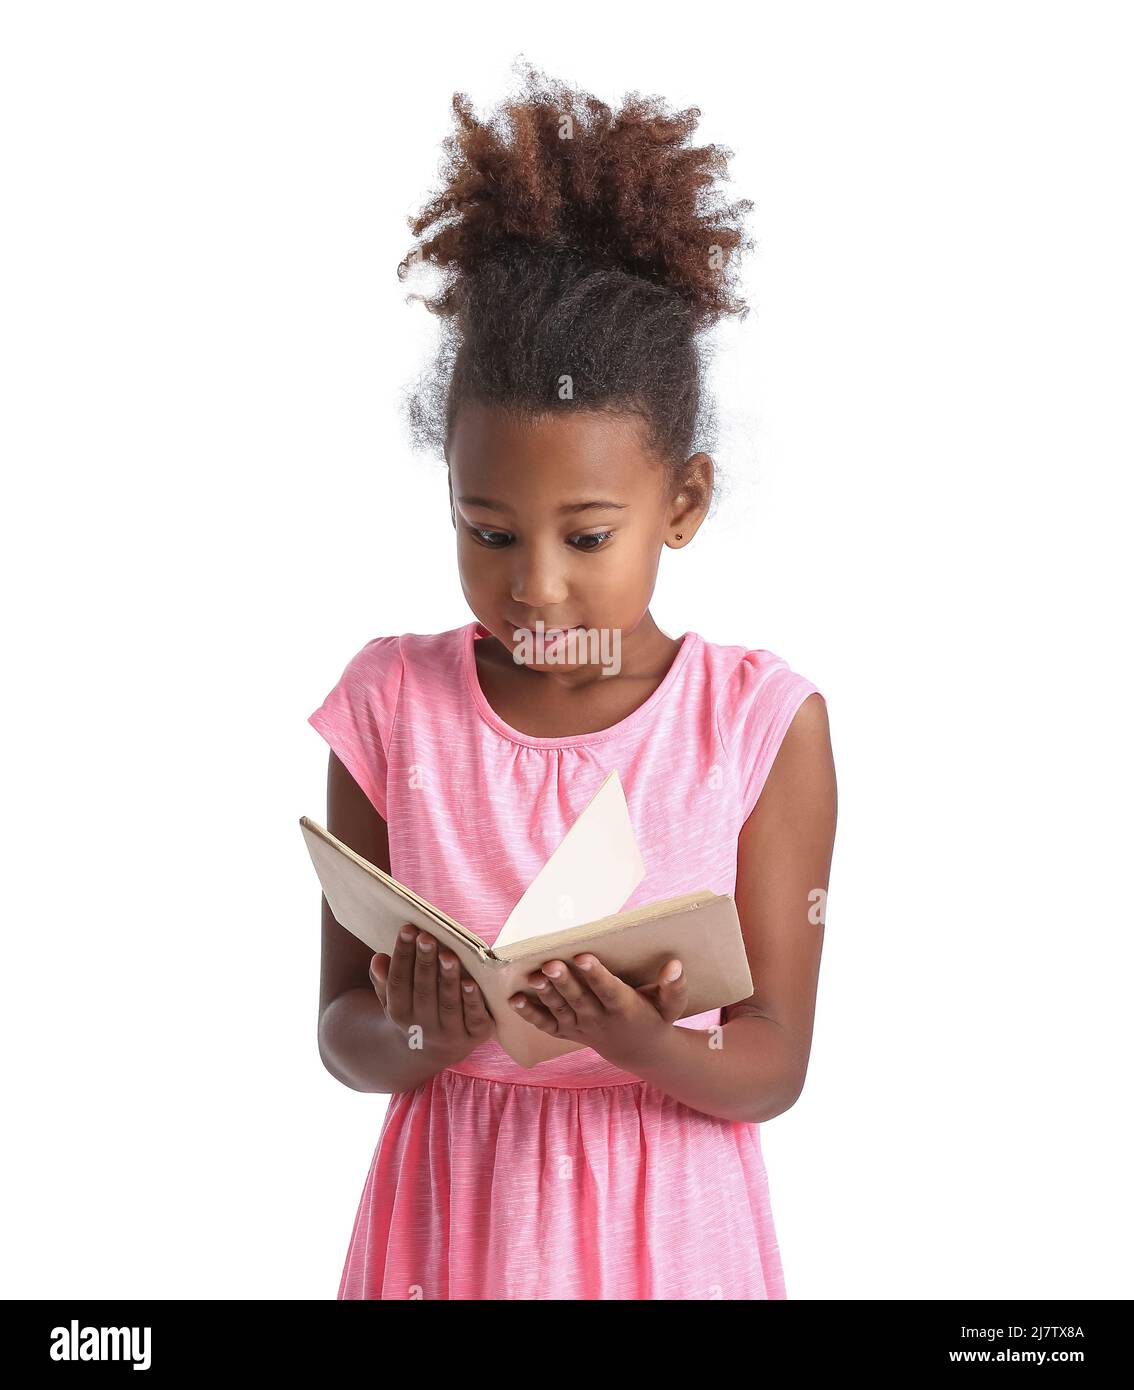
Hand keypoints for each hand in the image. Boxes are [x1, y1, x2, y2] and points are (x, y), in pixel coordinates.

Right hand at [370, 925, 494, 1063]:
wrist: (435, 1051)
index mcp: (399, 1014)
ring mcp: (450, 1033)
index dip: (402, 955)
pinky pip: (474, 1018)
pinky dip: (472, 1001)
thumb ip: (384, 980)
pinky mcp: (475, 1035)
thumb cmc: (414, 1010)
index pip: (398, 982)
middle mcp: (423, 1026)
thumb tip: (378, 959)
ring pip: (448, 1004)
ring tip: (448, 955)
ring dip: (448, 979)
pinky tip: (471, 982)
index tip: (408, 928)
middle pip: (423, 991)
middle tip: (427, 937)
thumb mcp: (394, 999)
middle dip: (424, 962)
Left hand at [507, 954, 687, 1069]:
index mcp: (624, 1008)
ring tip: (532, 977)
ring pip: (560, 1010)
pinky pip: (546, 1025)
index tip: (585, 957)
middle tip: (550, 964)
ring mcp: (581, 1026)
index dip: (597, 975)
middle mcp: (600, 1019)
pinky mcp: (567, 1031)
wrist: (639, 1050)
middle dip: (564, 982)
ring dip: (545, 994)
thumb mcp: (671, 1007)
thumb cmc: (655, 1018)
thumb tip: (675, 965)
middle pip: (579, 1000)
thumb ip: (674, 988)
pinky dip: (530, 1015)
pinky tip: (514, 1000)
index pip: (609, 991)